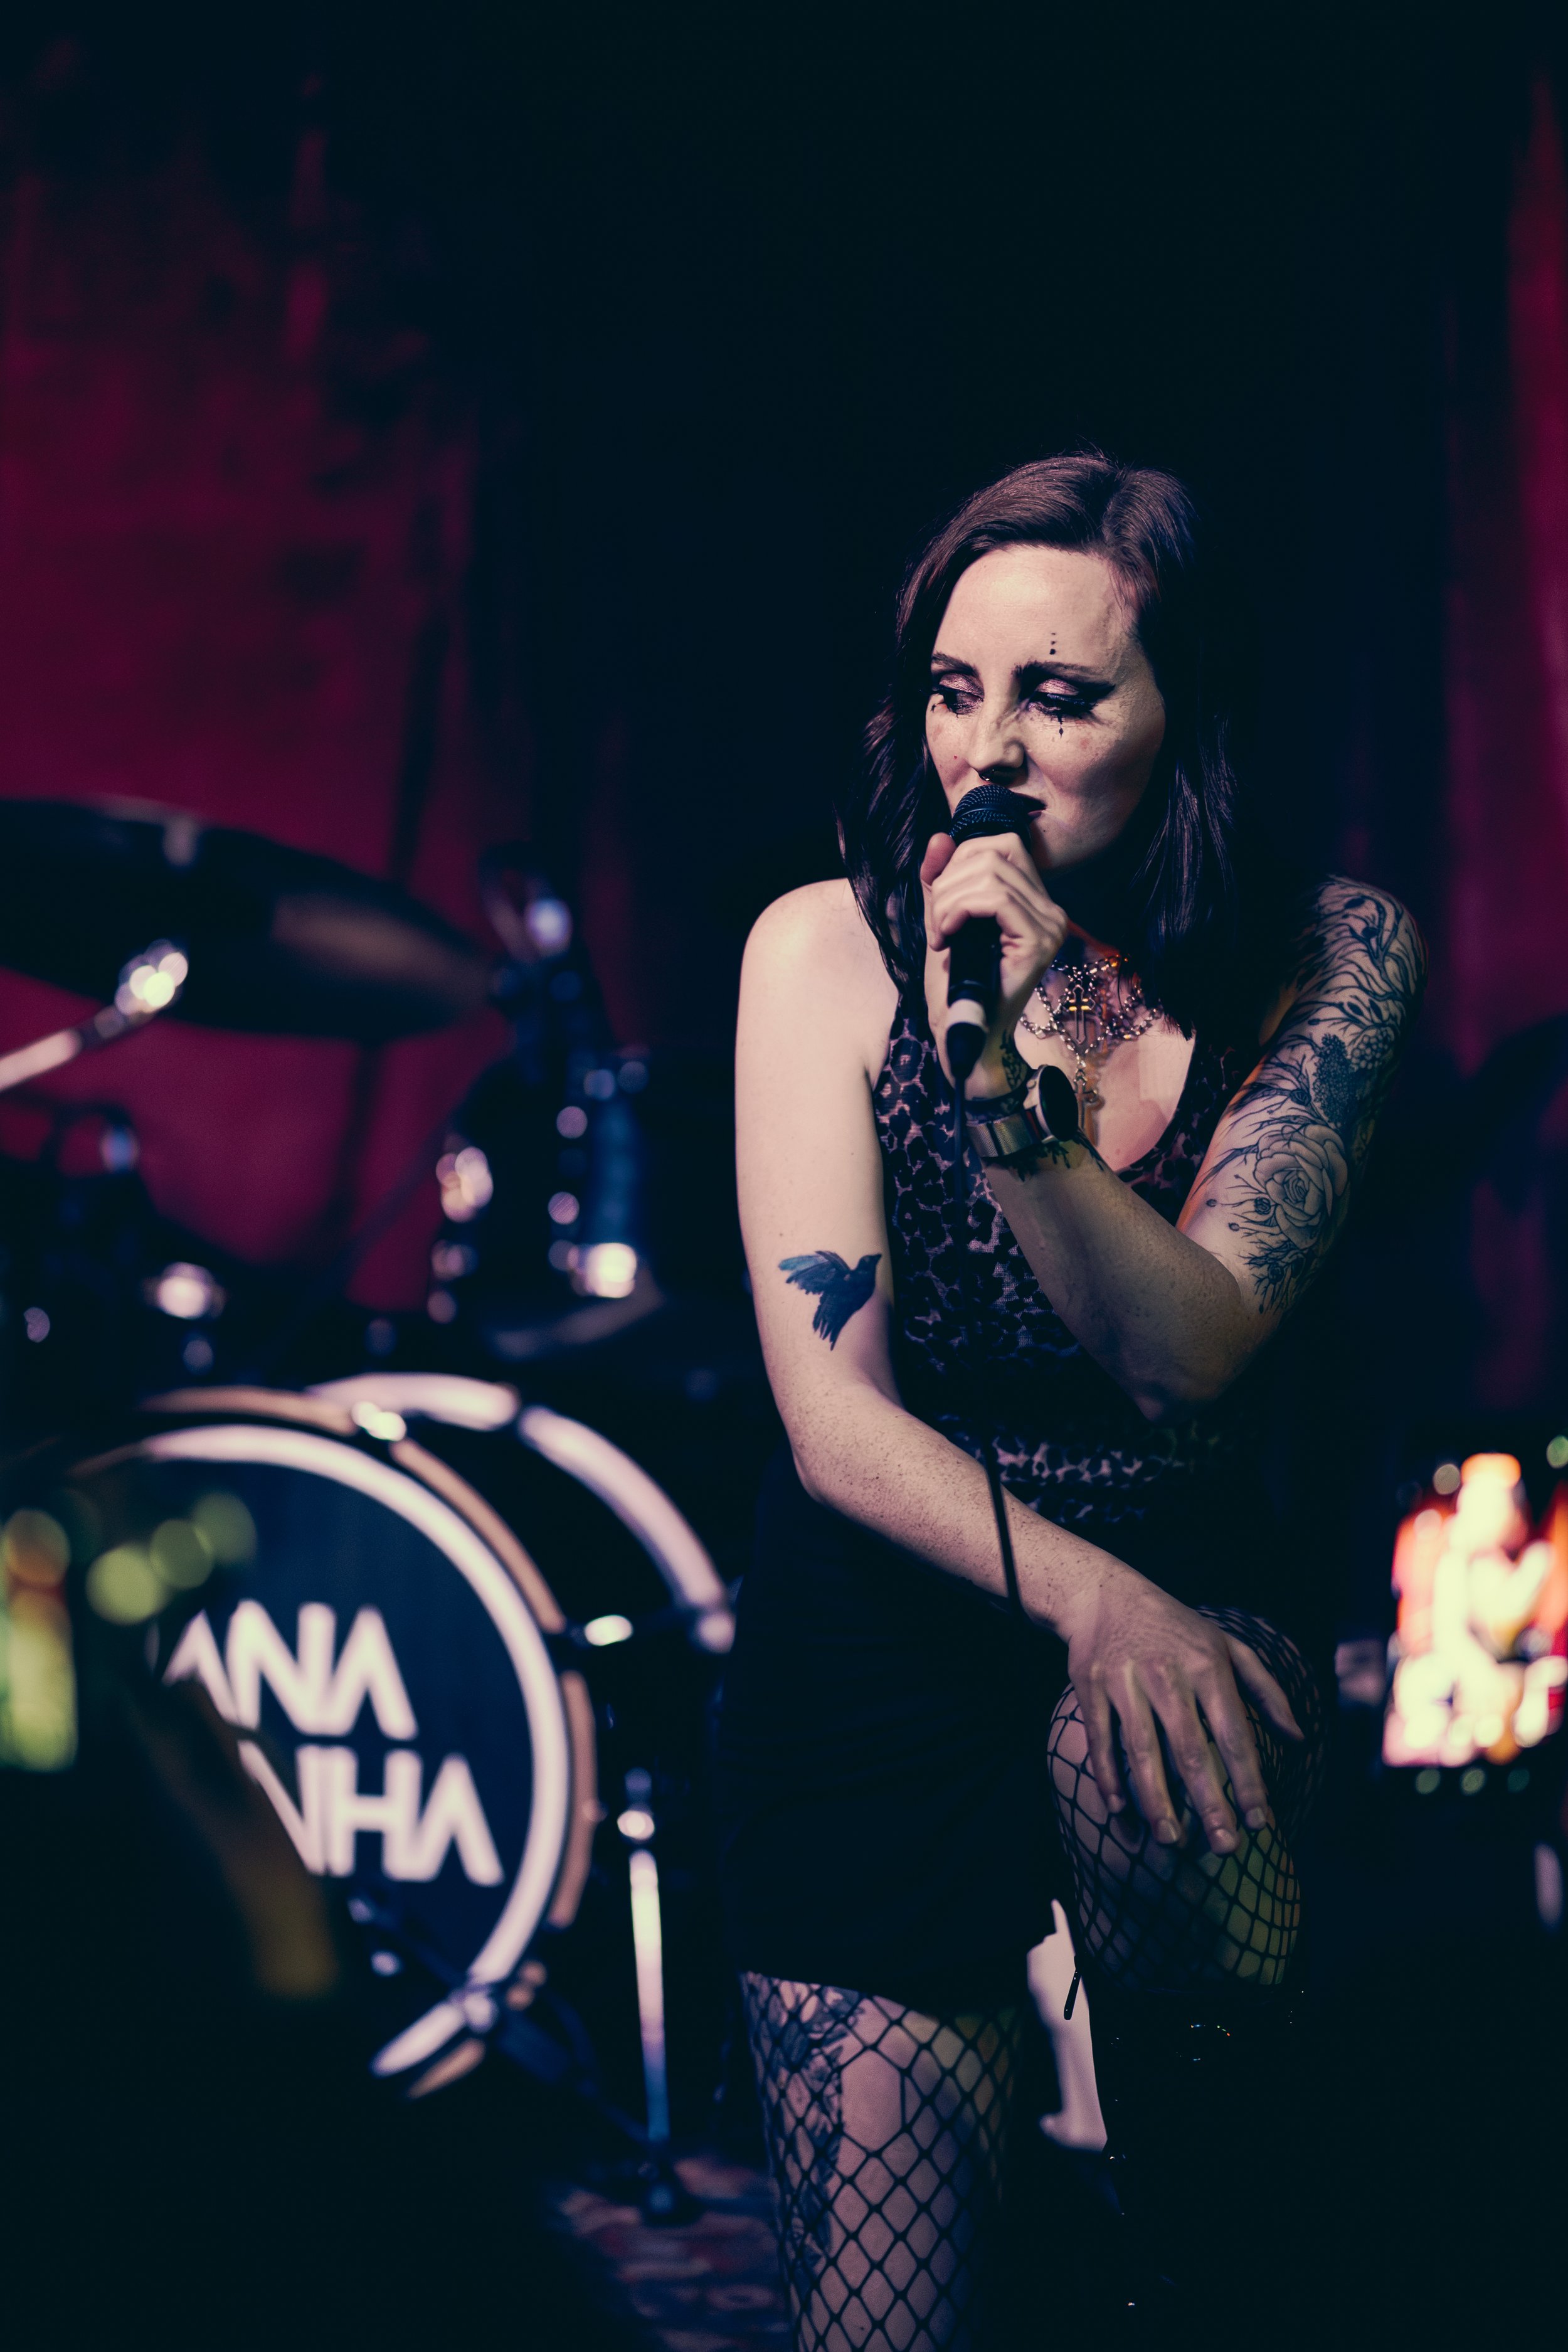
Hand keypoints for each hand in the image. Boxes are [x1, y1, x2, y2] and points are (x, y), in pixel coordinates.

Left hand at [920, 829, 1067, 1088]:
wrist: (964, 1034)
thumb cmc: (956, 985)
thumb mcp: (942, 920)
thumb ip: (940, 880)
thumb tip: (939, 837)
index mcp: (1033, 900)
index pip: (1001, 845)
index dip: (959, 860)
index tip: (940, 903)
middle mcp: (1051, 909)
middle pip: (993, 853)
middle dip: (948, 882)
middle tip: (936, 924)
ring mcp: (1050, 925)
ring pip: (990, 874)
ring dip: (948, 901)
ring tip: (940, 935)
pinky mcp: (1039, 941)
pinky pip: (995, 899)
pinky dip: (959, 910)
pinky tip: (947, 937)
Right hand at [1058, 1562, 1303, 1853]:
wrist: (1105, 1593)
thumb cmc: (1177, 1627)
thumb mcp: (1229, 1647)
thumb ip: (1267, 1692)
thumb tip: (1300, 1740)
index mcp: (1208, 1666)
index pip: (1234, 1732)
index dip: (1249, 1779)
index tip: (1262, 1822)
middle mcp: (1169, 1674)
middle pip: (1190, 1749)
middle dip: (1209, 1801)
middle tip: (1225, 1848)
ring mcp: (1126, 1680)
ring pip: (1142, 1749)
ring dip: (1157, 1798)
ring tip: (1171, 1840)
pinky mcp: (1091, 1685)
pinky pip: (1099, 1738)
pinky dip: (1107, 1774)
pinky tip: (1119, 1810)